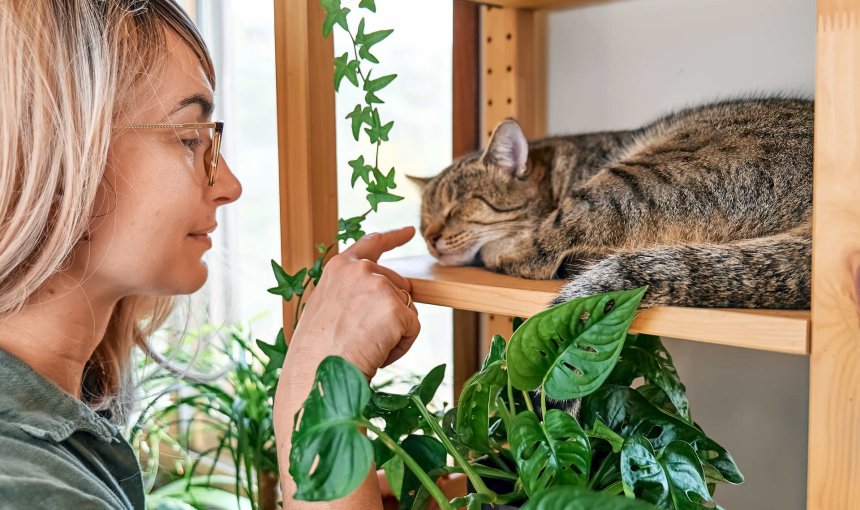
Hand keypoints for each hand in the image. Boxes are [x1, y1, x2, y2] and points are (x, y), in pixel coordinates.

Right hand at [288, 226, 419, 377]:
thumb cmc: (316, 351)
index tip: (409, 231)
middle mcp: (361, 269)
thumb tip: (380, 296)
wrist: (316, 374)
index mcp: (340, 268)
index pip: (372, 244)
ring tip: (365, 346)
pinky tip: (377, 353)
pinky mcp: (396, 309)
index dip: (394, 237)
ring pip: (406, 309)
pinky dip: (401, 345)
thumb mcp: (326, 307)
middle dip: (392, 311)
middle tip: (363, 336)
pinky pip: (412, 328)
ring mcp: (380, 286)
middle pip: (399, 285)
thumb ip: (350, 292)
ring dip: (394, 331)